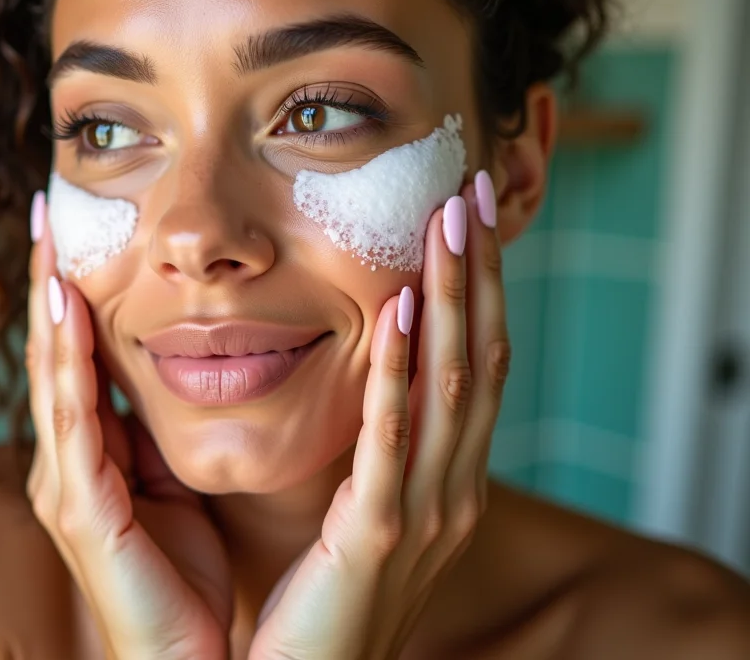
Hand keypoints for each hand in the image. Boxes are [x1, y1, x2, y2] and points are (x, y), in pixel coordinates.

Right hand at [24, 192, 231, 659]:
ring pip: (51, 378)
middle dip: (46, 279)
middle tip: (46, 206)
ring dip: (49, 305)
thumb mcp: (177, 487)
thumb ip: (159, 433)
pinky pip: (75, 424)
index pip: (75, 357)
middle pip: (51, 354)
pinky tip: (67, 312)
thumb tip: (177, 368)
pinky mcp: (83, 514)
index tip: (76, 224)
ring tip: (48, 238)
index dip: (70, 291)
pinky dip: (69, 363)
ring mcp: (65, 489)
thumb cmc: (190, 580)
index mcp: (90, 459)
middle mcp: (65, 466)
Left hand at [249, 172, 510, 659]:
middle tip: (467, 194)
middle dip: (477, 275)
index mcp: (443, 485)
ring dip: (454, 299)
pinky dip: (403, 374)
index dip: (477, 292)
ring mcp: (422, 516)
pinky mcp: (374, 538)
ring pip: (453, 387)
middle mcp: (450, 494)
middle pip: (482, 362)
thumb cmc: (315, 603)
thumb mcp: (358, 515)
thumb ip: (369, 450)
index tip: (462, 220)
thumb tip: (363, 374)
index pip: (476, 369)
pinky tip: (404, 313)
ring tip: (447, 225)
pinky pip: (393, 442)